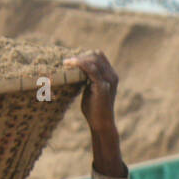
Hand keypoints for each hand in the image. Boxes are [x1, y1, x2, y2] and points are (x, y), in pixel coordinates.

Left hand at [64, 50, 124, 176]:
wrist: (101, 124)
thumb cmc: (94, 109)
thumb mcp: (90, 89)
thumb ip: (87, 79)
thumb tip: (75, 70)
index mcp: (111, 75)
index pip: (99, 56)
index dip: (85, 56)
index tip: (71, 61)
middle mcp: (112, 75)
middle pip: (96, 55)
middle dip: (81, 56)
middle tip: (67, 62)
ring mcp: (109, 80)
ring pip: (93, 60)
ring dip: (78, 59)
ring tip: (66, 63)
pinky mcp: (102, 85)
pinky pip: (91, 68)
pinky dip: (79, 64)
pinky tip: (69, 65)